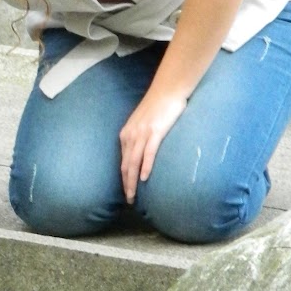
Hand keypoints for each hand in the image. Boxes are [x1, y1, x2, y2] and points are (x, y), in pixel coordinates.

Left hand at [119, 89, 186, 203]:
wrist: (168, 90)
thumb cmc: (158, 107)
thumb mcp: (143, 124)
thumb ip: (140, 138)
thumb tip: (142, 154)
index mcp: (126, 134)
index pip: (122, 161)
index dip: (123, 178)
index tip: (126, 191)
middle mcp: (130, 135)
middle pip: (125, 165)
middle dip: (125, 184)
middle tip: (129, 200)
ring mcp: (142, 133)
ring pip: (133, 162)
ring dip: (132, 181)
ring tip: (133, 195)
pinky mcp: (155, 131)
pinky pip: (148, 152)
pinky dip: (145, 166)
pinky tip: (144, 178)